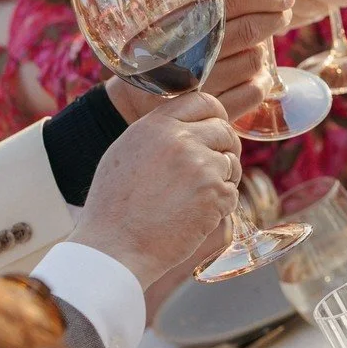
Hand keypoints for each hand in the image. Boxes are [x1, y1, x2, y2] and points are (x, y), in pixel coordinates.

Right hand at [72, 91, 242, 288]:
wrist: (114, 247)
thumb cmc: (114, 207)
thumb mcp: (125, 153)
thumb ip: (158, 133)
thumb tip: (189, 124)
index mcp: (157, 125)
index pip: (203, 101)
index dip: (215, 115)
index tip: (216, 128)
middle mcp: (181, 140)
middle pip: (224, 130)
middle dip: (224, 148)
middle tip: (211, 170)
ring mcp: (201, 166)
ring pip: (231, 162)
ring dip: (222, 179)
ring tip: (193, 199)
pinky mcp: (215, 193)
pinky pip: (232, 192)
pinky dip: (220, 205)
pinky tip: (195, 216)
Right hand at [104, 0, 293, 124]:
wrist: (134, 100)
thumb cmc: (164, 49)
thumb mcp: (176, 18)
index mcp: (176, 21)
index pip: (232, 1)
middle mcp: (186, 51)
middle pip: (249, 30)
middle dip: (275, 19)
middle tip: (282, 14)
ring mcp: (197, 84)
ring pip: (254, 61)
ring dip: (262, 53)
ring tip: (254, 48)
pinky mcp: (208, 110)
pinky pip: (252, 93)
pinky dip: (261, 83)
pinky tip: (255, 76)